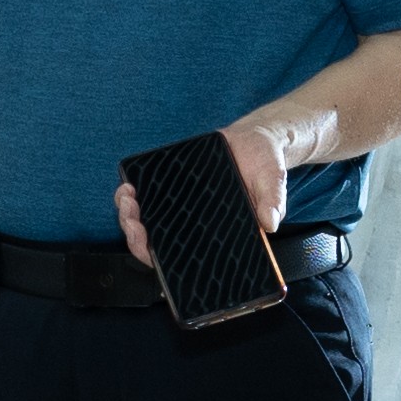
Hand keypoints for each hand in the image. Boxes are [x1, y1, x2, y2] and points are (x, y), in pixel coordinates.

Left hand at [115, 120, 286, 270]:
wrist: (254, 140)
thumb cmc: (265, 166)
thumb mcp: (273, 181)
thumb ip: (273, 201)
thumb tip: (271, 222)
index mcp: (217, 235)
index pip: (185, 259)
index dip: (162, 260)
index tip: (147, 246)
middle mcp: (195, 227)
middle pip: (157, 243)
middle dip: (136, 235)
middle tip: (132, 217)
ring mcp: (181, 209)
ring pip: (148, 222)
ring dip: (129, 215)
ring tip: (127, 196)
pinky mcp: (173, 189)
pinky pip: (148, 199)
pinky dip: (132, 195)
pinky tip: (129, 184)